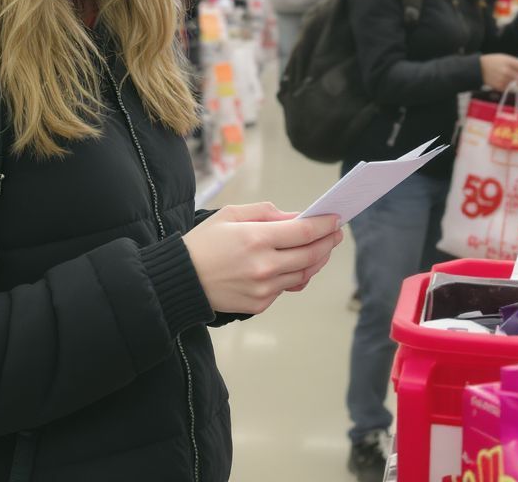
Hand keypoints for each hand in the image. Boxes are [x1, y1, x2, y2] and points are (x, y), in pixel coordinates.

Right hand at [182, 203, 343, 314]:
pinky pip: (286, 289)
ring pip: (303, 275)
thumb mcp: (230, 215)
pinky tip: (294, 265)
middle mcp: (264, 266)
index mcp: (256, 239)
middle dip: (328, 242)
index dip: (325, 225)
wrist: (181, 280)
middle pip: (311, 255)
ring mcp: (264, 289)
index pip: (305, 232)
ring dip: (316, 260)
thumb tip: (295, 217)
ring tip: (320, 248)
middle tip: (335, 233)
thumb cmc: (204, 243)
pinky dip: (294, 275)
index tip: (336, 218)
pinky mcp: (260, 304)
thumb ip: (266, 213)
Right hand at [480, 54, 517, 91]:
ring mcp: (503, 80)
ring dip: (514, 82)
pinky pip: (508, 87)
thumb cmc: (492, 61)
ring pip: (515, 83)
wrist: (478, 68)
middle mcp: (507, 71)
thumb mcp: (504, 58)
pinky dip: (508, 85)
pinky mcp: (499, 86)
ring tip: (506, 77)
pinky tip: (501, 80)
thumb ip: (514, 63)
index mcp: (509, 62)